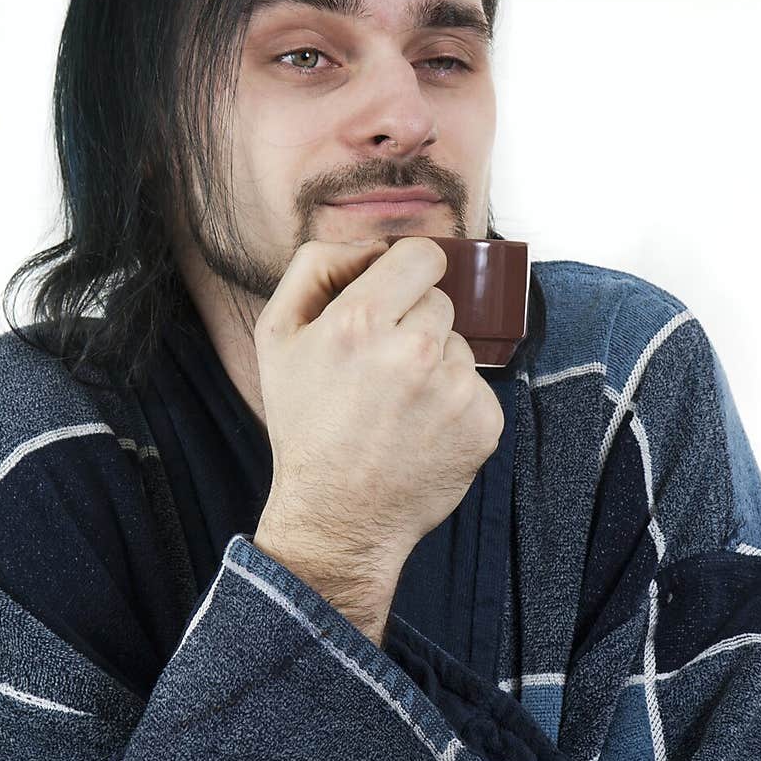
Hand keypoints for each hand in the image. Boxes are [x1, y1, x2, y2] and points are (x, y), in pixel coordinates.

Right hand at [252, 235, 504, 640]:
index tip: (398, 295)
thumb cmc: (306, 425)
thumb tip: (371, 244)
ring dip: (435, 366)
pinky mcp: (482, 422)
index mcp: (360, 320)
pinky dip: (454, 405)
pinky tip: (420, 431)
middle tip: (380, 371)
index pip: (423, 254)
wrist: (338, 516)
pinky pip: (476, 387)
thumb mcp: (277, 336)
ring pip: (458, 345)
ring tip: (397, 407)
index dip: (409, 272)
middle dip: (414, 325)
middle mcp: (413, 350)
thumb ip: (317, 267)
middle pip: (440, 301)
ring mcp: (453, 389)